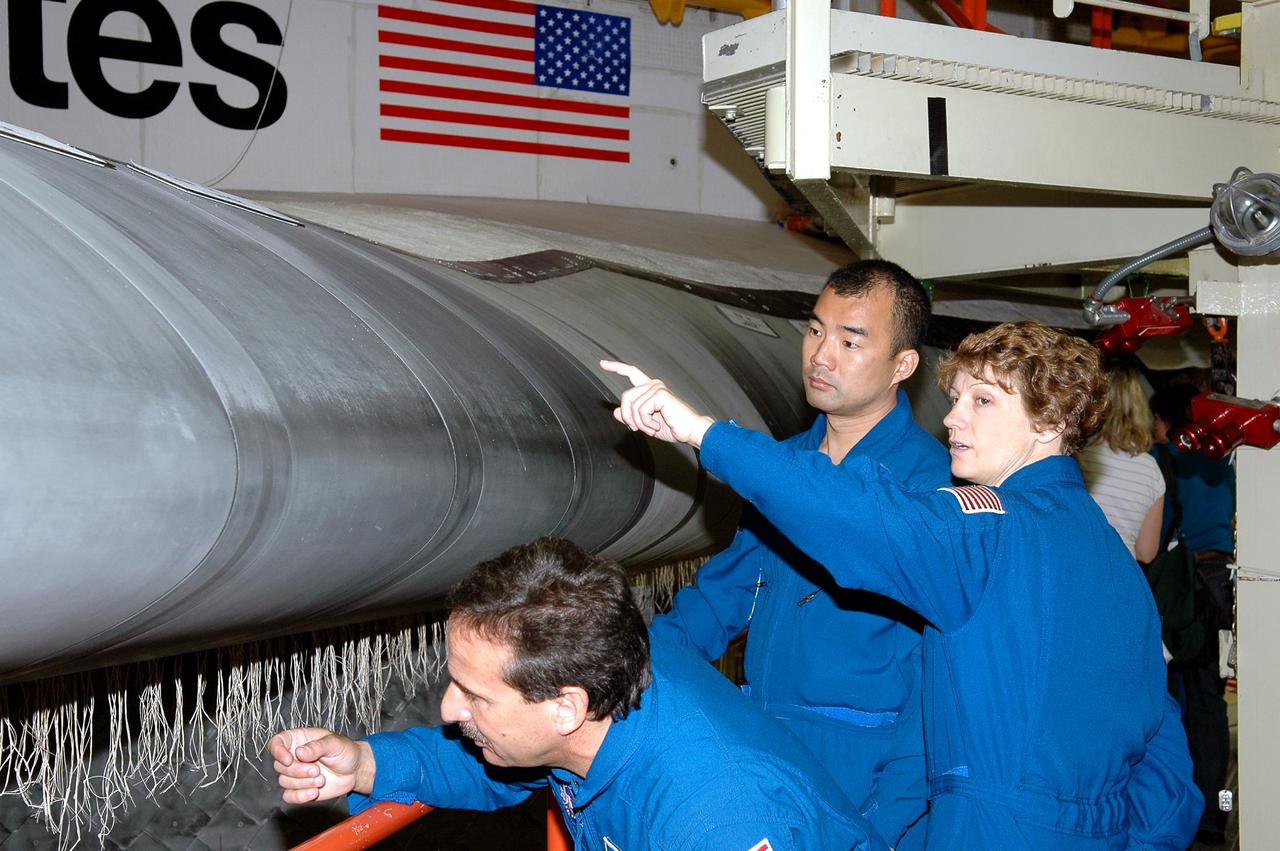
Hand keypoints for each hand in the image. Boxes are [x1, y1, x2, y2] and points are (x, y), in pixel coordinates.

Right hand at [268, 727, 375, 803]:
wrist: (354, 770)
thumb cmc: (344, 751)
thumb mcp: (335, 743)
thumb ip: (317, 746)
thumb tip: (299, 752)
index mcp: (298, 740)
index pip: (276, 743)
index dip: (277, 751)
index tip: (289, 759)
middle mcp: (293, 757)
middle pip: (279, 766)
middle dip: (298, 771)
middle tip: (317, 770)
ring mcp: (295, 774)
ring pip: (284, 782)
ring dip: (303, 783)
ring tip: (321, 780)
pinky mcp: (299, 789)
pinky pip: (289, 796)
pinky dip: (300, 796)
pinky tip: (314, 792)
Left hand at [601, 360, 715, 448]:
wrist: (689, 432)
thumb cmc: (672, 427)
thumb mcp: (646, 423)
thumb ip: (631, 416)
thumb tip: (617, 412)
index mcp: (650, 389)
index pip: (631, 373)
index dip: (616, 368)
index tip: (603, 364)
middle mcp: (653, 384)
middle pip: (625, 396)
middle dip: (628, 416)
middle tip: (637, 429)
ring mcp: (657, 387)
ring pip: (632, 405)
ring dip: (639, 423)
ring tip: (651, 429)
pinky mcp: (661, 394)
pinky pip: (641, 409)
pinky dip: (645, 423)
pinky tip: (655, 427)